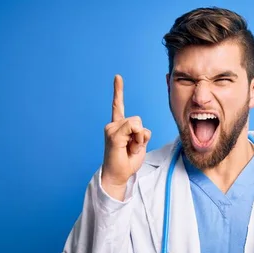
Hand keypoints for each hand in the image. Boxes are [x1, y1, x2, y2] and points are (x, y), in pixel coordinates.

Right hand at [101, 75, 150, 198]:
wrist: (118, 174)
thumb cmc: (128, 161)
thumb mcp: (139, 144)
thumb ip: (141, 133)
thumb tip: (141, 128)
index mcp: (119, 126)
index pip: (118, 105)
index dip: (118, 91)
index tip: (117, 77)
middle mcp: (113, 125)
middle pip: (138, 119)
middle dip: (141, 135)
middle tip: (133, 147)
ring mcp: (112, 129)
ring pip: (137, 124)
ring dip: (139, 139)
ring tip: (130, 149)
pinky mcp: (113, 135)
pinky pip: (130, 126)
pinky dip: (136, 137)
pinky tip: (130, 147)